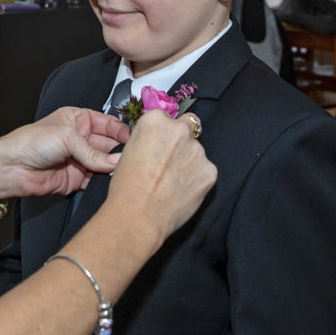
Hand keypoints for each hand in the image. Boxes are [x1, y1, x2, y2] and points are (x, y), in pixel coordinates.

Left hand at [0, 107, 128, 199]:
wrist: (12, 167)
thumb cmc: (33, 142)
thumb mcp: (67, 138)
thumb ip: (93, 152)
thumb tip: (117, 162)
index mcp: (79, 120)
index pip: (108, 123)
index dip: (123, 131)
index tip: (138, 140)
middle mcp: (82, 139)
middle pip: (110, 145)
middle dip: (121, 152)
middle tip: (138, 159)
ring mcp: (80, 160)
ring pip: (105, 164)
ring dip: (114, 169)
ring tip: (130, 172)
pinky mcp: (77, 179)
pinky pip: (96, 181)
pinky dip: (105, 183)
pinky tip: (116, 183)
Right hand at [107, 109, 216, 244]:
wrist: (137, 216)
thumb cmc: (126, 186)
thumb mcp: (128, 151)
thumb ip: (149, 140)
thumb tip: (158, 143)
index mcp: (155, 121)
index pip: (165, 118)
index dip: (162, 134)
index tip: (159, 146)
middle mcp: (179, 130)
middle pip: (186, 129)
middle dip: (180, 142)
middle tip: (169, 162)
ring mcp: (198, 151)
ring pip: (196, 152)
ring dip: (189, 162)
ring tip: (173, 183)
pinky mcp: (210, 172)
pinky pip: (205, 171)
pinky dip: (197, 179)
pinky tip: (182, 191)